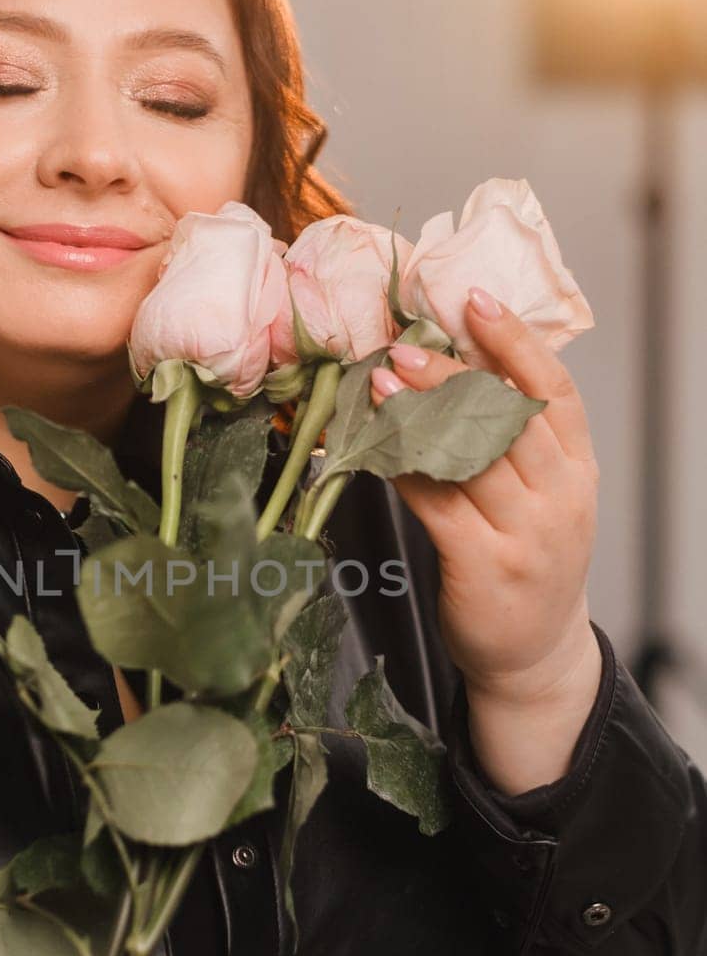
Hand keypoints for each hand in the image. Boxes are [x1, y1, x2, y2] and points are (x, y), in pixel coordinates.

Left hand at [369, 286, 599, 702]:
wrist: (534, 655)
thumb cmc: (528, 563)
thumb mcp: (544, 498)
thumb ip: (516, 444)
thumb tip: (460, 368)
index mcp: (578, 471)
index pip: (554, 391)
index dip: (515, 341)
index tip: (476, 301)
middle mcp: (562, 497)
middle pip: (506, 416)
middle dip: (454, 374)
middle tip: (406, 345)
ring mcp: (526, 533)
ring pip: (469, 455)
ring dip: (420, 414)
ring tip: (382, 383)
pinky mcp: (484, 564)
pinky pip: (438, 502)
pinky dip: (404, 468)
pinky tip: (377, 446)